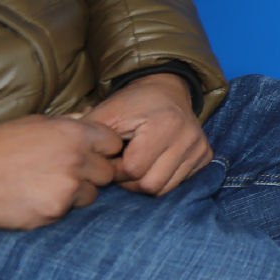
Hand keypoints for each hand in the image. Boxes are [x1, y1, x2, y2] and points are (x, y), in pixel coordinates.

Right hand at [0, 116, 122, 228]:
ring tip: (46, 186)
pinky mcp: (53, 210)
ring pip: (91, 195)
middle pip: (107, 172)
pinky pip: (67, 212)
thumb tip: (91, 122)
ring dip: (75, 193)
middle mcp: (77, 159)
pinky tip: (34, 198)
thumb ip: (70, 126)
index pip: (114, 144)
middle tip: (67, 174)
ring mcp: (67, 187)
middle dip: (92, 174)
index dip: (103, 151)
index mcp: (75, 133)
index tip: (92, 155)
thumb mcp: (37, 123)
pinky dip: (55, 207)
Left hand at [85, 73, 211, 196]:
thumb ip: (89, 138)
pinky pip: (177, 184)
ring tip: (137, 163)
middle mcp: (189, 137)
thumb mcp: (107, 113)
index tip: (111, 157)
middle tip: (122, 163)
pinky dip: (161, 179)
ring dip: (144, 181)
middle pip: (150, 184)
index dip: (114, 169)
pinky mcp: (205, 155)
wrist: (167, 90)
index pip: (133, 170)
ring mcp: (199, 147)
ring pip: (164, 189)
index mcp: (165, 124)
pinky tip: (154, 162)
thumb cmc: (132, 104)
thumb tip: (75, 163)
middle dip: (129, 179)